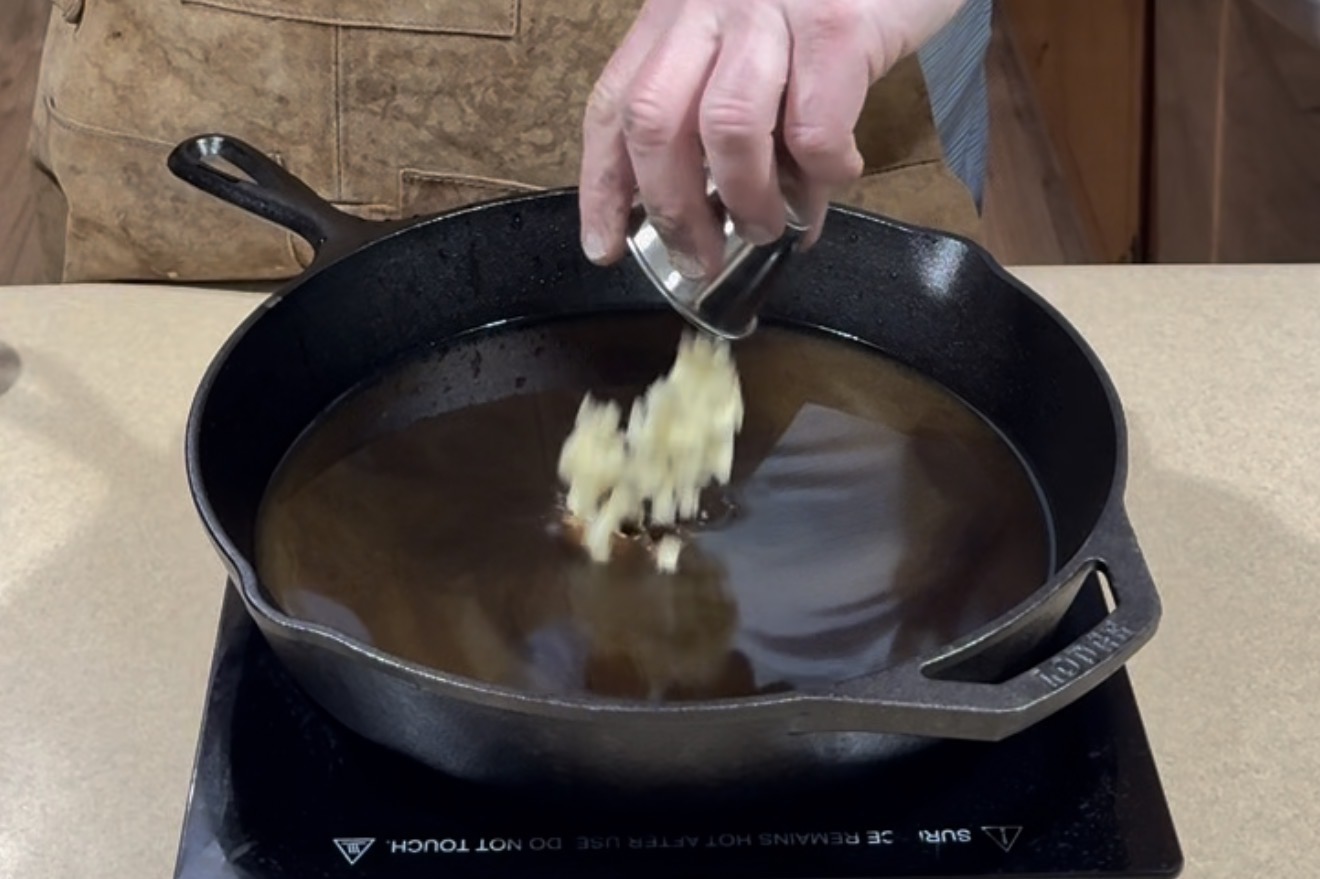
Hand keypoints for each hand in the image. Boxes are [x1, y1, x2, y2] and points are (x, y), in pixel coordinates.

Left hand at [578, 0, 965, 275]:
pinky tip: (841, 174)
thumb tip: (729, 208)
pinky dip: (825, 173)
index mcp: (676, 10)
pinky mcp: (838, 23)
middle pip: (652, 122)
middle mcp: (708, 2)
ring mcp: (771, 8)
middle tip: (701, 258)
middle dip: (672, 211)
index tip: (604, 246)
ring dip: (748, 201)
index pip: (614, 103)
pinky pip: (814, 129)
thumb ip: (731, 99)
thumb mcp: (757, 27)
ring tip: (771, 228)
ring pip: (727, 130)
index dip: (602, 185)